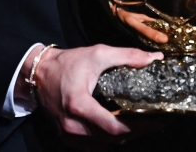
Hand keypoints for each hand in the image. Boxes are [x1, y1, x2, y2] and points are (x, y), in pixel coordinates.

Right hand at [28, 44, 162, 143]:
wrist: (39, 73)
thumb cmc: (68, 62)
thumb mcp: (98, 53)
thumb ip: (128, 55)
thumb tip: (154, 58)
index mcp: (80, 105)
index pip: (114, 128)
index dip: (139, 127)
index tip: (157, 122)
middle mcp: (72, 125)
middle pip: (112, 139)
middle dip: (135, 132)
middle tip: (152, 122)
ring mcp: (68, 134)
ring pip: (104, 145)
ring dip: (122, 137)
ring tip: (139, 124)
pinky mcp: (66, 137)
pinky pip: (92, 146)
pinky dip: (107, 141)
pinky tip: (118, 129)